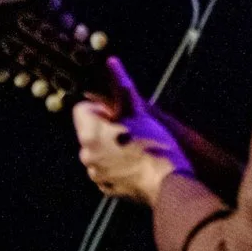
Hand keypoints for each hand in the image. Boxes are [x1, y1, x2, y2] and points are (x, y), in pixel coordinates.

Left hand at [72, 57, 191, 206]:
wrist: (169, 185)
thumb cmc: (154, 146)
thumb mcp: (138, 111)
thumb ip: (121, 85)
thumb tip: (111, 61)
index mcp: (89, 132)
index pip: (82, 109)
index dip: (103, 109)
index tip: (122, 115)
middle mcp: (86, 154)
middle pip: (91, 132)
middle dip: (108, 130)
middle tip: (134, 132)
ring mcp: (96, 174)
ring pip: (100, 153)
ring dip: (113, 149)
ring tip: (139, 151)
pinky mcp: (107, 189)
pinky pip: (107, 172)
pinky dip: (118, 168)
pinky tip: (138, 167)